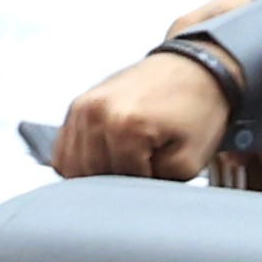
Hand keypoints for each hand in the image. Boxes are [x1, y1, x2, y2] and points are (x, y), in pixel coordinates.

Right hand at [49, 50, 229, 179]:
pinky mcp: (77, 105)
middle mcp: (96, 113)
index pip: (119, 184)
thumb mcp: (191, 159)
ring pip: (72, 167)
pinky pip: (62, 151)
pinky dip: (80, 161)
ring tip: (128, 158)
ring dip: (97, 172)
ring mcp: (82, 107)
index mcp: (125, 126)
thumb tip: (129, 195)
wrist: (195, 66)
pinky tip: (105, 156)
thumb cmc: (198, 109)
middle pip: (92, 177)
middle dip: (119, 179)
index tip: (159, 171)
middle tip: (145, 165)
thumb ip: (157, 184)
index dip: (142, 185)